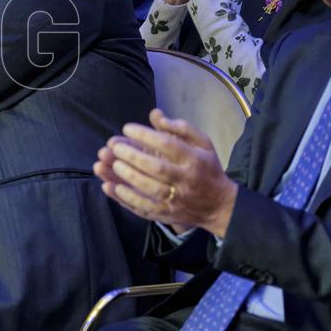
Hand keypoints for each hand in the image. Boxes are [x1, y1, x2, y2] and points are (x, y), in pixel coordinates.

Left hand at [94, 109, 237, 238]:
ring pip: (150, 189)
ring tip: (112, 164)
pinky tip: (110, 187)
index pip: (169, 145)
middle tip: (114, 147)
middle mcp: (186, 180)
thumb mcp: (202, 143)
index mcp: (194, 159)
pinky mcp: (167, 214)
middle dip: (133, 156)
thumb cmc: (207, 168)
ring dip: (128, 176)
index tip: (126, 128)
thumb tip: (155, 115)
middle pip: (158, 168)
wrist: (219, 206)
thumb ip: (181, 128)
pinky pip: (145, 208)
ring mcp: (176, 200)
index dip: (145, 135)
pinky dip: (126, 198)